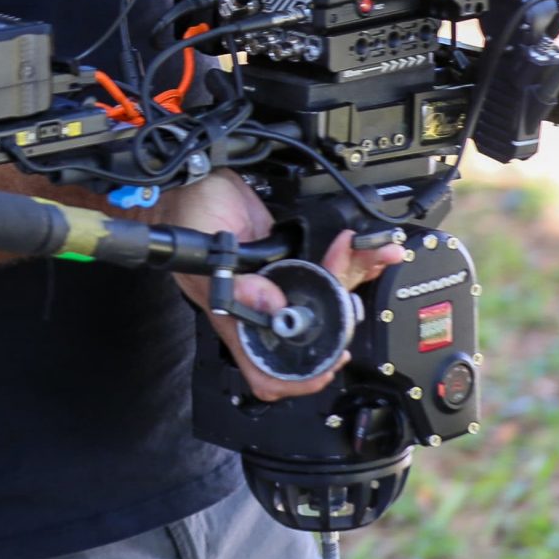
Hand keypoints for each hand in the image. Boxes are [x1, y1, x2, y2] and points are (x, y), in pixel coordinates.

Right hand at [157, 171, 411, 403]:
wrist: (197, 181)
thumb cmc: (187, 216)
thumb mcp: (203, 248)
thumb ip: (234, 282)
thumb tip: (273, 307)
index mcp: (237, 318)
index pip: (268, 368)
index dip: (298, 377)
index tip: (326, 363)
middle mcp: (264, 306)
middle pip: (313, 331)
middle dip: (341, 317)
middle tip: (349, 303)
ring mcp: (282, 281)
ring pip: (331, 295)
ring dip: (354, 277)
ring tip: (371, 255)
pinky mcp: (295, 254)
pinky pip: (332, 265)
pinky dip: (354, 257)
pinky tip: (369, 248)